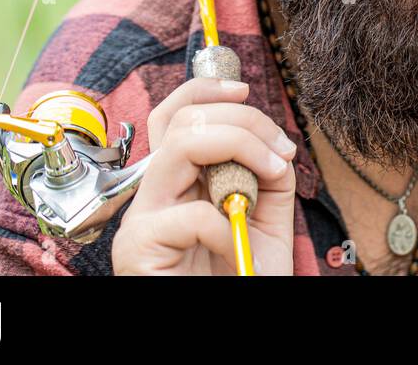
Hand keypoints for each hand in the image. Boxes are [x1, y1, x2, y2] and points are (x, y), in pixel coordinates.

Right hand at [112, 78, 296, 275]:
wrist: (230, 330)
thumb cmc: (240, 278)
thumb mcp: (265, 219)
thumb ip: (267, 177)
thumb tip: (274, 145)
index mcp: (181, 181)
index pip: (175, 115)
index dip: (204, 89)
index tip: (244, 87)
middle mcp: (155, 192)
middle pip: (182, 120)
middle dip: (242, 119)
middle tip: (280, 149)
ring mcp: (142, 218)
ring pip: (179, 147)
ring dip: (239, 148)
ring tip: (270, 173)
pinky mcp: (137, 247)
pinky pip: (190, 215)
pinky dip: (226, 223)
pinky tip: (235, 244)